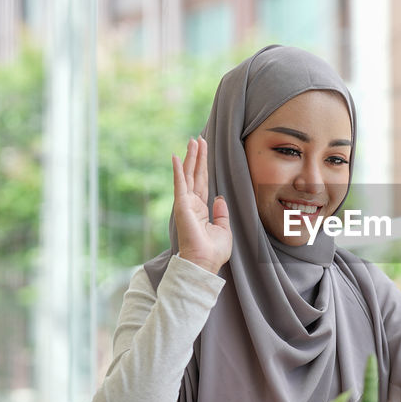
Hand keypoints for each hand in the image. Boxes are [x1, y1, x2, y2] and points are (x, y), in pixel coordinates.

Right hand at [172, 137, 231, 274]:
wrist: (204, 263)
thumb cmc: (213, 252)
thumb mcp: (224, 229)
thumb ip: (221, 213)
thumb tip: (219, 198)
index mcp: (202, 209)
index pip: (203, 183)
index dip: (204, 166)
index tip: (204, 150)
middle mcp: (192, 204)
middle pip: (196, 175)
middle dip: (197, 156)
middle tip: (198, 138)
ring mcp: (185, 204)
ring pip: (189, 175)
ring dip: (190, 157)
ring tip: (192, 140)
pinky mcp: (182, 206)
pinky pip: (180, 184)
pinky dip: (178, 170)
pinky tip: (176, 157)